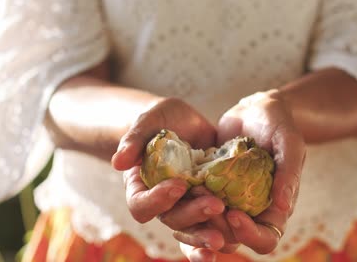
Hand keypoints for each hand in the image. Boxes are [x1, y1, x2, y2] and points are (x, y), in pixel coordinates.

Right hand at [113, 97, 223, 236]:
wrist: (186, 122)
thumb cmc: (160, 120)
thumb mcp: (148, 121)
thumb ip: (134, 139)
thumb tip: (118, 162)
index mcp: (141, 186)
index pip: (141, 204)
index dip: (157, 200)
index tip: (179, 185)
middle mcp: (162, 201)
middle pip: (173, 219)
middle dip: (193, 215)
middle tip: (216, 206)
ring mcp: (186, 203)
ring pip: (193, 228)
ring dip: (208, 233)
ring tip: (227, 232)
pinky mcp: (207, 200)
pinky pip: (212, 223)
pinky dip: (224, 231)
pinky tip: (238, 236)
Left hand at [179, 90, 306, 257]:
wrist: (256, 109)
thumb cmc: (278, 124)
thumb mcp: (289, 143)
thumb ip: (289, 172)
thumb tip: (284, 207)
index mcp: (275, 209)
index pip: (265, 239)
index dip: (249, 235)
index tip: (233, 213)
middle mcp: (251, 211)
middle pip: (232, 238)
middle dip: (216, 227)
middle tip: (204, 200)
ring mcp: (229, 201)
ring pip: (210, 227)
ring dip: (197, 218)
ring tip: (191, 193)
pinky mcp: (211, 188)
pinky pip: (196, 205)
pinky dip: (186, 202)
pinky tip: (180, 186)